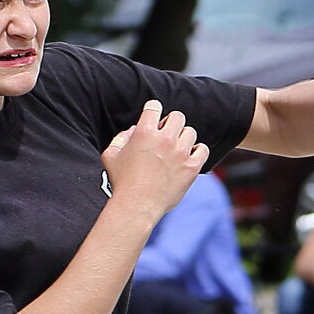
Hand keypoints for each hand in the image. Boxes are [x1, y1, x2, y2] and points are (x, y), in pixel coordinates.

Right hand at [101, 100, 209, 221]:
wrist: (136, 206)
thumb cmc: (121, 183)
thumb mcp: (111, 156)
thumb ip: (120, 138)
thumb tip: (133, 131)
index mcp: (144, 132)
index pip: (154, 106)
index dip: (153, 111)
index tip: (153, 120)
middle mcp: (165, 139)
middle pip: (177, 116)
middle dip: (171, 123)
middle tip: (165, 136)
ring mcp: (180, 152)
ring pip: (190, 132)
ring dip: (183, 138)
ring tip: (175, 150)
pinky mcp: (191, 167)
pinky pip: (202, 149)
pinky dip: (197, 151)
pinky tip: (188, 157)